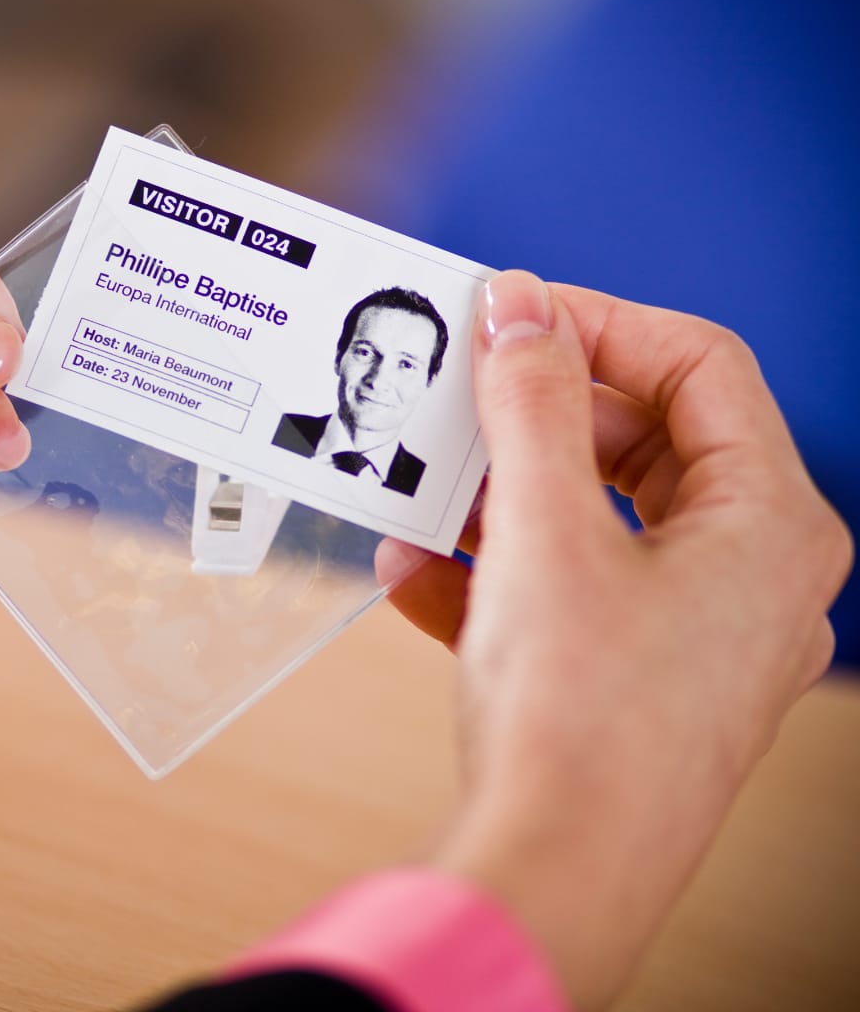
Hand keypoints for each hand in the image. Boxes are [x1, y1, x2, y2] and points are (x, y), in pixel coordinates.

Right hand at [375, 271, 850, 1008]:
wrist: (551, 878)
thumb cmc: (579, 721)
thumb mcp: (543, 530)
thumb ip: (532, 403)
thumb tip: (520, 306)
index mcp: (770, 525)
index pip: (700, 366)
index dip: (599, 324)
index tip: (508, 315)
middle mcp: (751, 576)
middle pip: (646, 440)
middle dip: (538, 417)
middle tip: (458, 395)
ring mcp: (696, 633)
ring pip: (599, 516)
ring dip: (502, 494)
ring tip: (422, 489)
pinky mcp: (635, 679)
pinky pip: (568, 590)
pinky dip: (495, 571)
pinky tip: (414, 574)